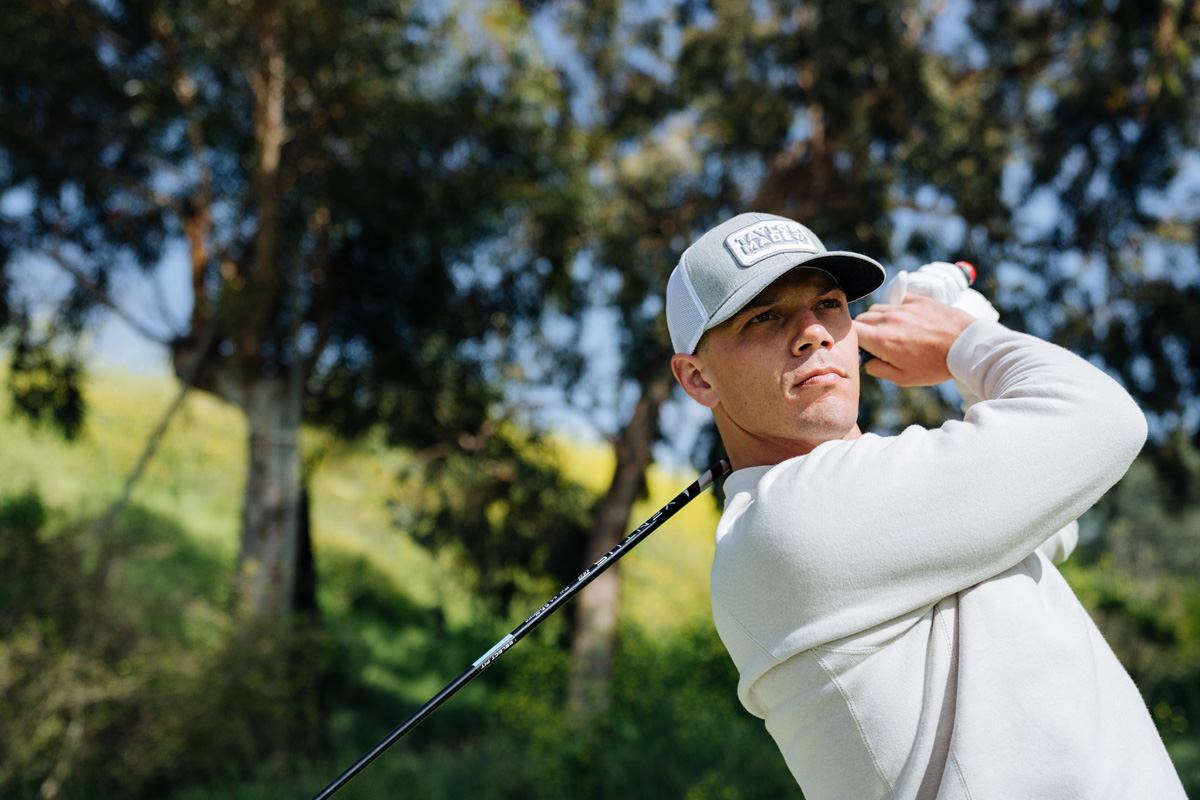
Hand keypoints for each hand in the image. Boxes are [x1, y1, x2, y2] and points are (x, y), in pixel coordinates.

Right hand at [853, 294, 974, 386]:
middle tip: (877, 343)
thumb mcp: (904, 379)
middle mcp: (889, 320)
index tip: (860, 347)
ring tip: (894, 332)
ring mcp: (904, 307)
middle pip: (861, 318)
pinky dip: (895, 308)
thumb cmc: (936, 366)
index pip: (851, 332)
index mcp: (882, 340)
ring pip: (878, 308)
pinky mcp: (918, 299)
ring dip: (879, 319)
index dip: (851, 340)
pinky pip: (897, 300)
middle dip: (864, 330)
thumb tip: (867, 361)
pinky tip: (906, 319)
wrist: (966, 347)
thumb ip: (878, 369)